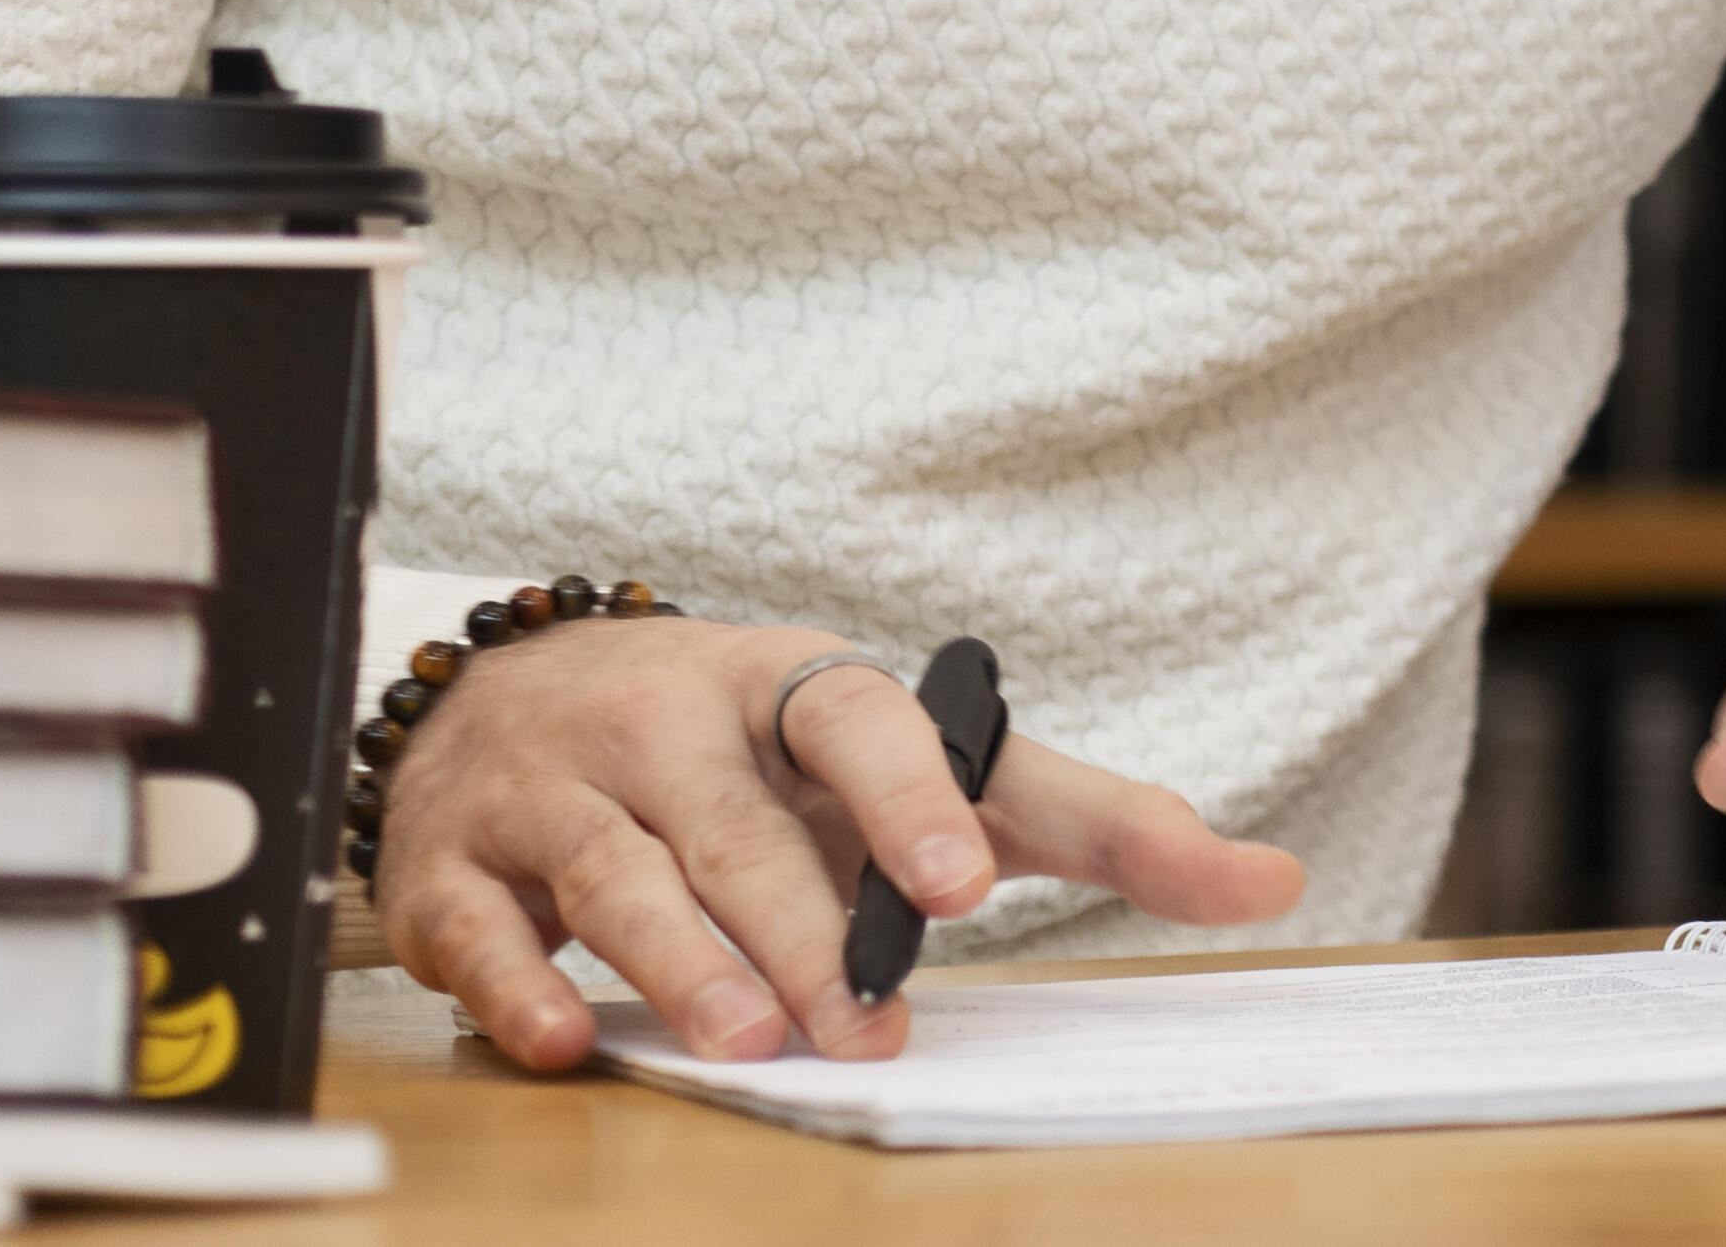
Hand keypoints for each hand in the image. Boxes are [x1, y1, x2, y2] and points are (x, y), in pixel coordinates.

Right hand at [375, 616, 1306, 1072]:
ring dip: (682, 964)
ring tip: (749, 1041)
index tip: (960, 889)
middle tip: (865, 1028)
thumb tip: (1271, 880)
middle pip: (741, 828)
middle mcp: (668, 720)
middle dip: (803, 932)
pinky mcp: (454, 862)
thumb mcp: (925, 768)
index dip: (910, 797)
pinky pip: (479, 925)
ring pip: (620, 874)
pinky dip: (520, 985)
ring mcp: (554, 786)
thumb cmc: (767, 756)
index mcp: (789, 685)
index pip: (858, 716)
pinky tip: (571, 1041)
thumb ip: (1090, 820)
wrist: (524, 698)